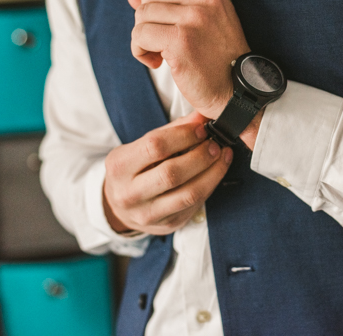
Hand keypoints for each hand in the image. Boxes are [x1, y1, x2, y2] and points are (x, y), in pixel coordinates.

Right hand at [103, 112, 232, 235]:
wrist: (121, 205)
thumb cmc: (134, 169)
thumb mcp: (142, 146)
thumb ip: (172, 130)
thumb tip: (201, 116)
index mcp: (119, 166)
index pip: (154, 146)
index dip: (183, 135)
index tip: (201, 128)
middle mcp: (129, 194)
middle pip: (172, 173)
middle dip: (200, 156)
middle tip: (215, 144)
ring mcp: (148, 214)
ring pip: (188, 194)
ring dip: (213, 172)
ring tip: (223, 156)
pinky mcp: (167, 225)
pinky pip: (195, 205)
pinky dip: (211, 185)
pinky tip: (217, 172)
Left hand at [116, 0, 249, 118]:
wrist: (235, 89)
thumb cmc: (216, 54)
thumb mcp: (204, 17)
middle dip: (145, 19)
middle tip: (160, 41)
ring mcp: (194, 17)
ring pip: (141, 15)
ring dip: (142, 38)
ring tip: (160, 53)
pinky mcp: (180, 40)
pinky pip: (140, 36)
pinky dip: (140, 51)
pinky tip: (157, 62)